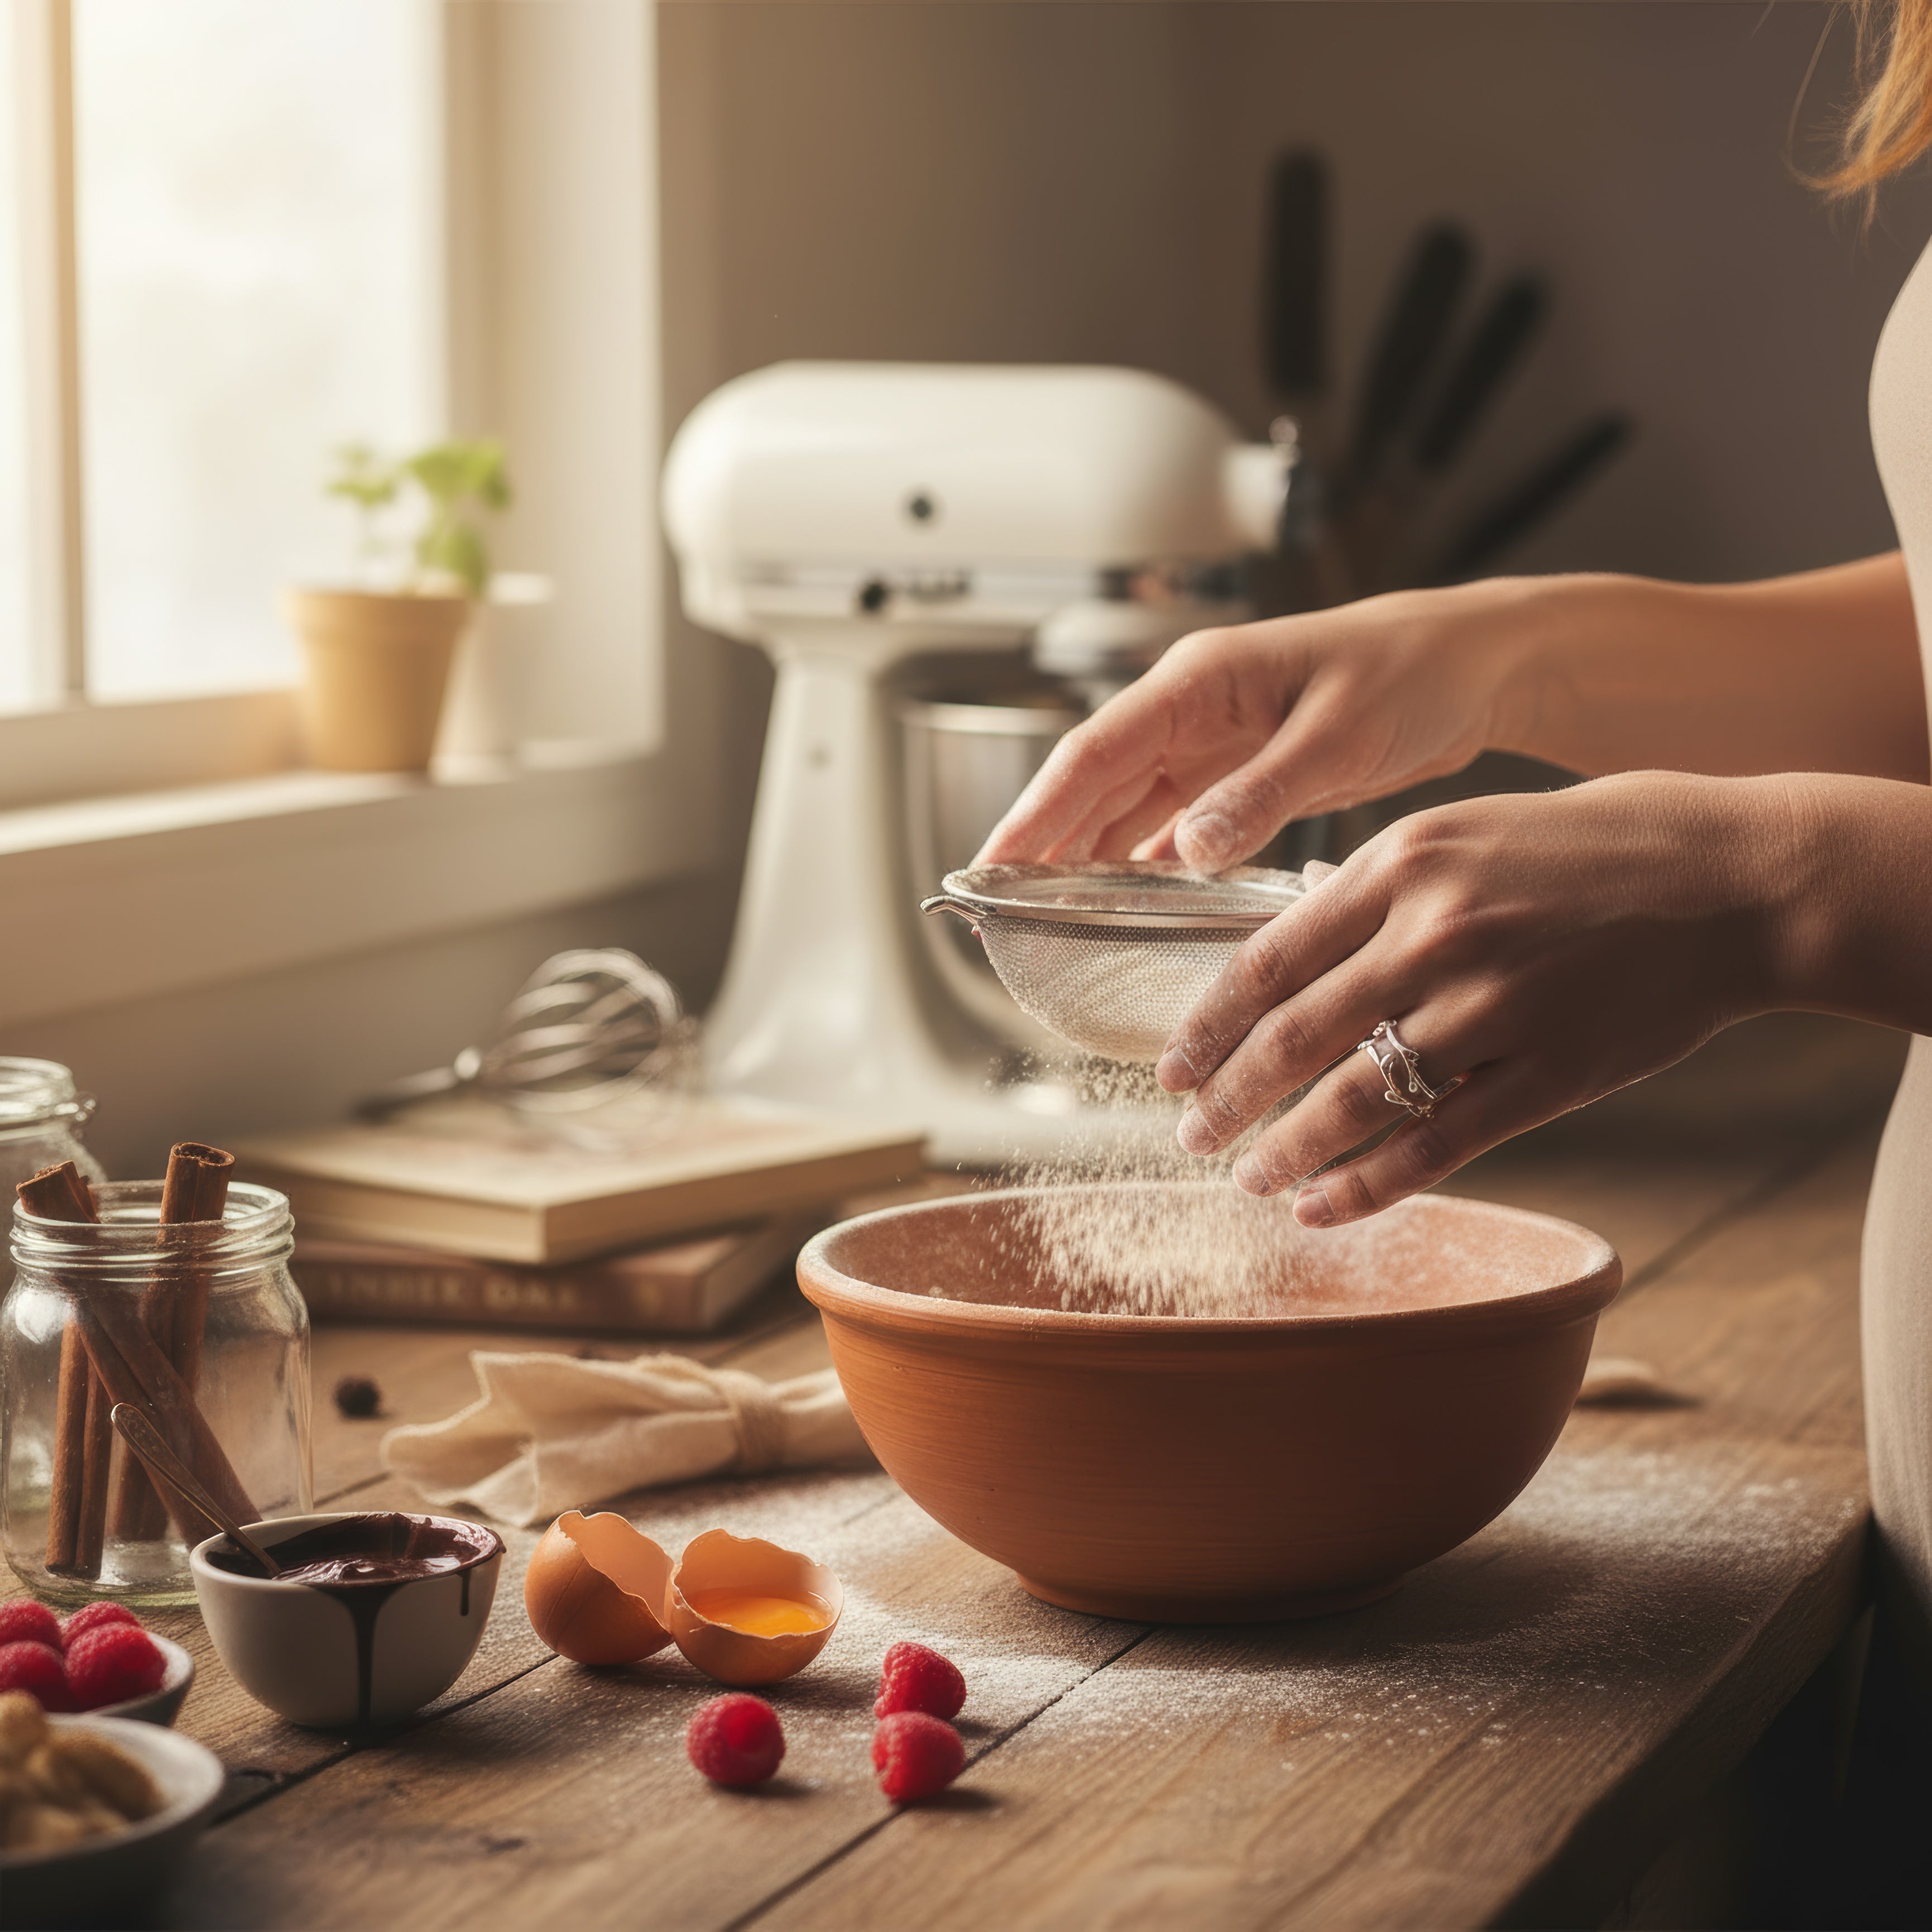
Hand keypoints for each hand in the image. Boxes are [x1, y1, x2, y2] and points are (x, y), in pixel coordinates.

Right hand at [977, 581, 1531, 871]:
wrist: (1479, 662)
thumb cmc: (1416, 673)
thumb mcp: (1339, 736)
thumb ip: (1260, 794)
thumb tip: (1188, 853)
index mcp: (1200, 682)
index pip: (1093, 753)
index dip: (1036, 812)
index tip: (993, 865)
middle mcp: (1194, 710)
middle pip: (1096, 783)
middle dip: (1044, 843)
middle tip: (1001, 910)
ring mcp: (1217, 741)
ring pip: (1130, 806)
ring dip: (1089, 857)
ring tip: (1048, 918)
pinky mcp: (1246, 771)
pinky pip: (1177, 821)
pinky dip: (1149, 861)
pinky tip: (1131, 902)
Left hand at [1155, 772, 1795, 1224]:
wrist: (1731, 880)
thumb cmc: (1589, 848)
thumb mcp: (1464, 831)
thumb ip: (1373, 886)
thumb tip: (1290, 935)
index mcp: (1402, 864)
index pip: (1267, 961)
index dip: (1206, 1026)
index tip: (1170, 1067)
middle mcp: (1435, 935)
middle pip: (1294, 1038)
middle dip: (1227, 1098)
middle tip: (1189, 1135)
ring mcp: (1493, 1007)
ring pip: (1356, 1100)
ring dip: (1285, 1150)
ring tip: (1246, 1177)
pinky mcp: (1550, 1072)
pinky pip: (1437, 1145)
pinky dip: (1368, 1185)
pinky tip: (1321, 1207)